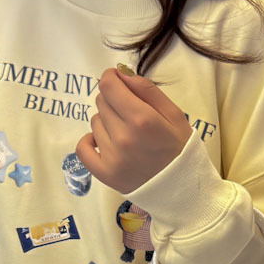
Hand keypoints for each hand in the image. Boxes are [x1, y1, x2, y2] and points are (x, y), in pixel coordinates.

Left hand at [75, 64, 192, 194]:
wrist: (181, 190)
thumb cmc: (180, 150)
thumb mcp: (175, 115)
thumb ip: (148, 91)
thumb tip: (121, 74)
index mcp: (142, 119)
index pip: (108, 85)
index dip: (111, 78)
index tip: (118, 82)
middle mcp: (123, 137)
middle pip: (101, 102)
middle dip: (114, 101)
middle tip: (131, 116)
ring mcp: (112, 157)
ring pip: (95, 122)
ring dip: (106, 123)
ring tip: (126, 135)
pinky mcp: (104, 174)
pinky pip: (82, 148)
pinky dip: (89, 141)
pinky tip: (102, 142)